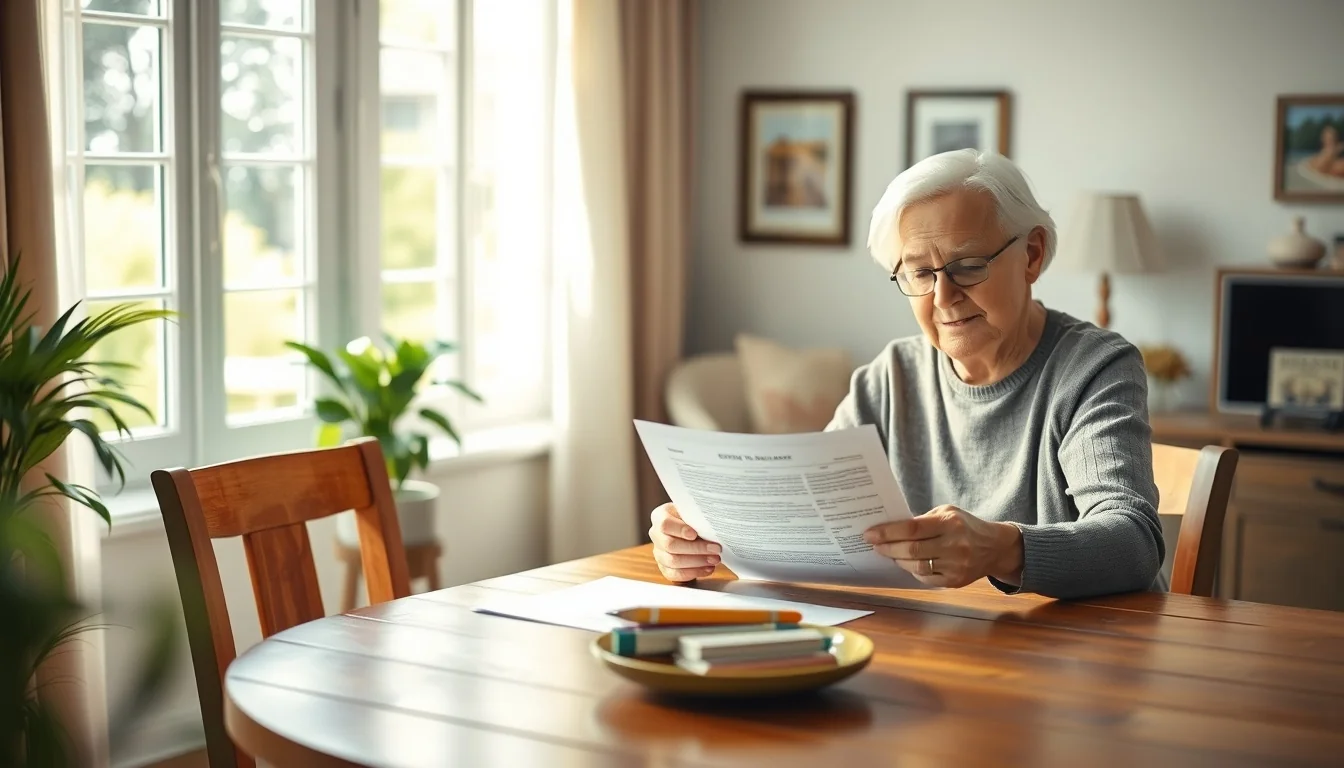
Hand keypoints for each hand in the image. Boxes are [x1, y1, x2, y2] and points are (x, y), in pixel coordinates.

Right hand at [649, 503, 721, 581]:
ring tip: (714, 559)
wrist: (692, 529)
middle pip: (670, 545)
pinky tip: (707, 568)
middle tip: (715, 549)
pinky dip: (694, 573)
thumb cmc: (693, 519)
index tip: (695, 534)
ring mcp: (659, 553)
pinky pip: (675, 574)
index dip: (680, 530)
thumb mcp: (694, 512)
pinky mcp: (665, 568)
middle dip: (695, 549)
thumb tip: (710, 528)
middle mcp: (656, 535)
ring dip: (697, 562)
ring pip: (673, 561)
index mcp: (659, 517)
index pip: (665, 524)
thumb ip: (697, 518)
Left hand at [862, 505, 1022, 587]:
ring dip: (897, 560)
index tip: (870, 534)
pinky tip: (906, 563)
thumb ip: (921, 520)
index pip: (912, 529)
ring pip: (916, 567)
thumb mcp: (947, 513)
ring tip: (888, 553)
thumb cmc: (965, 526)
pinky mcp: (955, 582)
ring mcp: (956, 566)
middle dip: (888, 548)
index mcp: (950, 523)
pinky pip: (926, 578)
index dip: (888, 532)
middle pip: (912, 550)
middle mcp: (954, 546)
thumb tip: (890, 529)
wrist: (995, 547)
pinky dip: (912, 570)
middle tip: (874, 544)